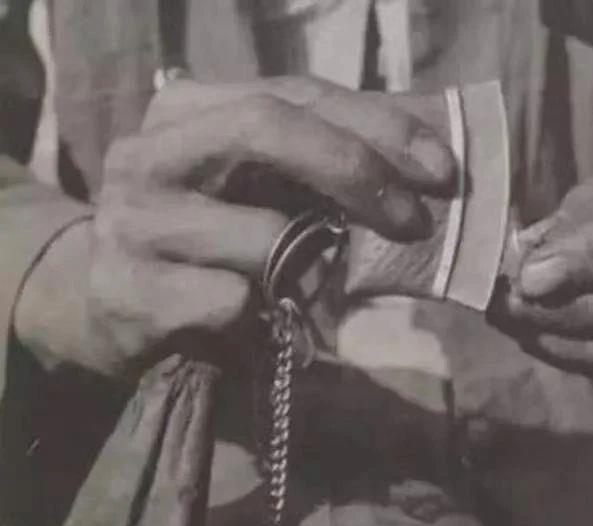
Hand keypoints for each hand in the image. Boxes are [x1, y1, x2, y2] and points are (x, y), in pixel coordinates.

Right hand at [15, 77, 454, 376]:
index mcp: (189, 109)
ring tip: (309, 283)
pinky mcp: (127, 290)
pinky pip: (232, 300)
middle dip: (356, 168)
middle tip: (413, 219)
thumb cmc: (204, 241)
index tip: (442, 170)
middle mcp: (152, 150)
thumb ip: (316, 166)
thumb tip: (421, 166)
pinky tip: (249, 318)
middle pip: (266, 125)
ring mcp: (132, 221)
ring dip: (310, 264)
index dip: (378, 126)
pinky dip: (263, 315)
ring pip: (261, 234)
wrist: (105, 302)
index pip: (296, 94)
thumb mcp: (255, 187)